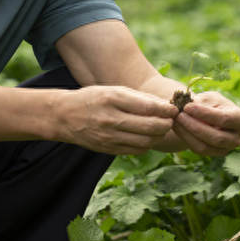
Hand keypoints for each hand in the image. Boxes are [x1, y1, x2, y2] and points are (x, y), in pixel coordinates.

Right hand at [58, 86, 178, 154]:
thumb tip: (164, 104)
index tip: (174, 108)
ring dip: (159, 136)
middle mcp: (110, 119)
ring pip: (145, 141)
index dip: (165, 109)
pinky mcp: (108, 149)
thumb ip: (139, 97)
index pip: (147, 107)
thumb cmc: (93, 99)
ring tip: (162, 128)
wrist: (64, 116)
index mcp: (112, 99)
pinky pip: (136, 150)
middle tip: (172, 120)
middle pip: (149, 126)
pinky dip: (147, 144)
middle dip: (166, 124)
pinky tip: (149, 137)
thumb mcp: (113, 90)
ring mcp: (109, 137)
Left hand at [172, 91, 239, 156]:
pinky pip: (198, 149)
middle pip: (216, 137)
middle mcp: (237, 137)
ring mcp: (226, 148)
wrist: (209, 114)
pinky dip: (185, 138)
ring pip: (205, 146)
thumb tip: (186, 107)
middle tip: (179, 115)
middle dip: (195, 126)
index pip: (224, 119)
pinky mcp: (214, 153)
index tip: (187, 107)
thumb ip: (200, 103)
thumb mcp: (209, 98)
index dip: (205, 114)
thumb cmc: (212, 103)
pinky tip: (176, 127)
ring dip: (187, 133)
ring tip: (175, 121)